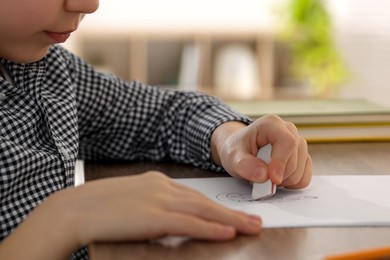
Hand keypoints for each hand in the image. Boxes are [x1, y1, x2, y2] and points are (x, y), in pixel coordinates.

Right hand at [70, 172, 260, 243]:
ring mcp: (158, 200)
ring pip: (202, 210)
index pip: (195, 195)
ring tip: (252, 227)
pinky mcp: (152, 216)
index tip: (235, 213)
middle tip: (256, 220)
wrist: (74, 209)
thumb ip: (154, 205)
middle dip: (232, 212)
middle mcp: (163, 187)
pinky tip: (227, 232)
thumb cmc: (100, 207)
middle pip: (205, 201)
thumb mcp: (132, 200)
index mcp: (158, 181)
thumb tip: (170, 218)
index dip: (217, 206)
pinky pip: (188, 222)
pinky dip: (210, 228)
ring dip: (230, 220)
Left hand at [211, 115, 311, 188]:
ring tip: (266, 176)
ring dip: (284, 180)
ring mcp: (297, 144)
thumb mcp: (232, 157)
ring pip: (301, 169)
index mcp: (271, 124)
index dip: (281, 162)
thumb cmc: (237, 150)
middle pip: (295, 158)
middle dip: (279, 175)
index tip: (273, 179)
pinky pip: (305, 177)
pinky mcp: (302, 157)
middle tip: (259, 177)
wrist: (239, 152)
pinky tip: (277, 179)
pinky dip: (292, 184)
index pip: (287, 142)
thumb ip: (244, 165)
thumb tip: (264, 175)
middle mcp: (288, 130)